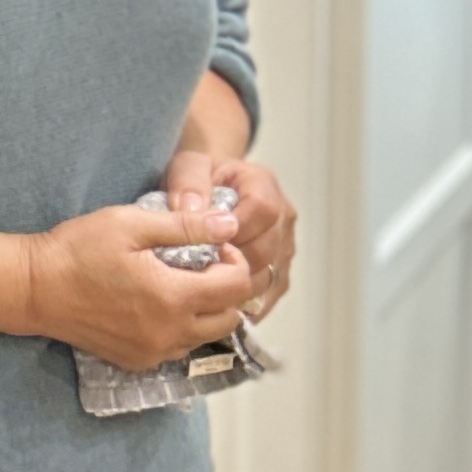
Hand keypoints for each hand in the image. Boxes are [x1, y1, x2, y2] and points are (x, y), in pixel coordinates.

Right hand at [21, 198, 254, 368]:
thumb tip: (230, 224)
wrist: (33, 288)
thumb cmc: (78, 249)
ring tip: (180, 284)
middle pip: (229, 318)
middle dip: (226, 289)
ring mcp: (152, 352)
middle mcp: (169, 333)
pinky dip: (180, 329)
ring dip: (205, 311)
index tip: (215, 245)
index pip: (236, 286)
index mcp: (173, 297)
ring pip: (205, 337)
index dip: (234, 260)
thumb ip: (186, 226)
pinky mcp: (136, 362)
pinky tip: (158, 305)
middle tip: (202, 264)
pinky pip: (176, 350)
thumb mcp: (131, 224)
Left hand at [170, 147, 295, 319]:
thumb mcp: (187, 166)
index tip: (203, 238)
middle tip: (194, 269)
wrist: (208, 190)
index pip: (262, 210)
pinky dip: (240, 303)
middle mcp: (282, 219)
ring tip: (200, 288)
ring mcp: (284, 249)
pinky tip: (213, 305)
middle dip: (228, 262)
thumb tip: (191, 210)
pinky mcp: (279, 275)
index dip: (233, 229)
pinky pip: (265, 298)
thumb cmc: (197, 179)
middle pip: (265, 251)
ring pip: (266, 279)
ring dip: (232, 287)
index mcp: (264, 186)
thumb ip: (188, 182)